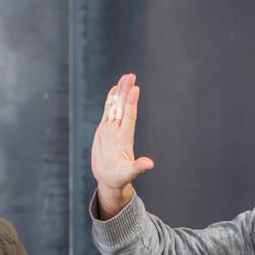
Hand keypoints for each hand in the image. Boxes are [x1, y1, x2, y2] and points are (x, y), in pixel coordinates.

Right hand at [91, 73, 153, 215]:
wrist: (110, 179)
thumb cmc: (119, 178)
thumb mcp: (128, 173)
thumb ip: (138, 168)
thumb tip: (149, 165)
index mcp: (124, 139)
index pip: (129, 117)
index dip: (131, 103)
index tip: (135, 89)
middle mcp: (119, 131)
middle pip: (123, 107)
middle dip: (126, 92)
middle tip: (130, 75)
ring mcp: (112, 130)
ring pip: (116, 107)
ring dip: (120, 92)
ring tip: (124, 77)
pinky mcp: (104, 131)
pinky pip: (108, 112)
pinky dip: (110, 101)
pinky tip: (113, 90)